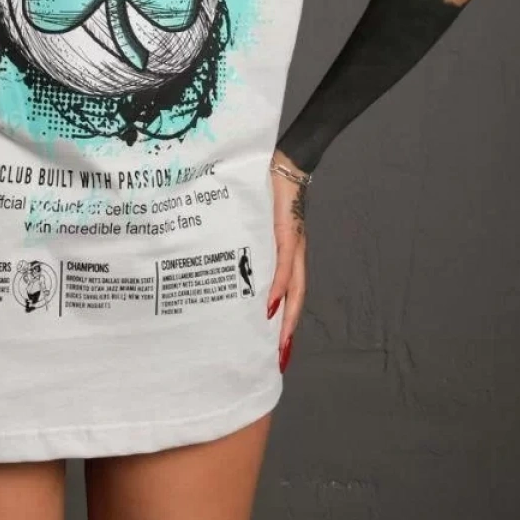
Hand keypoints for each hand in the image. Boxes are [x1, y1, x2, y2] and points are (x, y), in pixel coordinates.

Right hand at [266, 148, 308, 373]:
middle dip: (287, 330)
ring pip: (294, 288)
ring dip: (287, 317)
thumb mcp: (255, 220)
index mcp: (287, 252)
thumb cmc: (268, 189)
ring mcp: (293, 244)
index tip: (275, 345)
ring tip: (279, 341)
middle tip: (277, 357)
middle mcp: (294, 253)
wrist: (286, 163)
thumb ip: (247, 236)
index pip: (288, 291)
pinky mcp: (288, 233)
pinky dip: (279, 286)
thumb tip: (224, 254)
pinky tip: (272, 304)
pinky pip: (285, 265)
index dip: (285, 318)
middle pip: (295, 298)